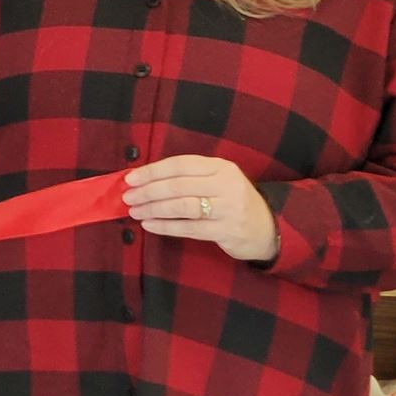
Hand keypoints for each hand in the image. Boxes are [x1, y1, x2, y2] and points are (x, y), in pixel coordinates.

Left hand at [125, 155, 279, 262]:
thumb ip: (187, 177)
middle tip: (128, 197)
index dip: (152, 171)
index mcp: (220, 167)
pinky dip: (166, 226)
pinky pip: (189, 228)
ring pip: (182, 207)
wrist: (267, 228)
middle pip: (178, 186)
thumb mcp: (216, 180)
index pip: (180, 164)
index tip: (130, 178)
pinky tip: (150, 225)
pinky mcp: (227, 231)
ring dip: (154, 209)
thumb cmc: (231, 200)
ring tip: (135, 212)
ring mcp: (228, 208)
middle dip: (148, 191)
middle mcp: (226, 185)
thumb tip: (144, 179)